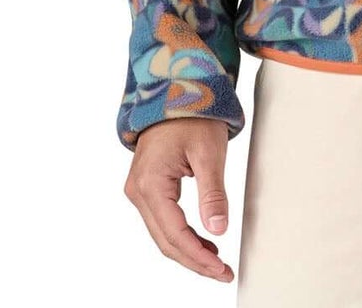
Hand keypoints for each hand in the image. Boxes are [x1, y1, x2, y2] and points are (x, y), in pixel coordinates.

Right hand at [122, 117, 235, 281]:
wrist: (175, 88)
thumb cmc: (193, 114)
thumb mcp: (209, 153)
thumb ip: (212, 194)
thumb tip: (219, 231)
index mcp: (151, 184)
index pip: (175, 234)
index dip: (199, 257)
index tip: (222, 269)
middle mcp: (138, 191)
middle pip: (166, 241)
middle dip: (195, 261)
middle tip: (223, 273)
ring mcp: (140, 190)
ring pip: (163, 234)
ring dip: (189, 251)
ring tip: (217, 262)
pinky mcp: (147, 187)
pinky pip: (162, 220)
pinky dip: (182, 235)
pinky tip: (204, 241)